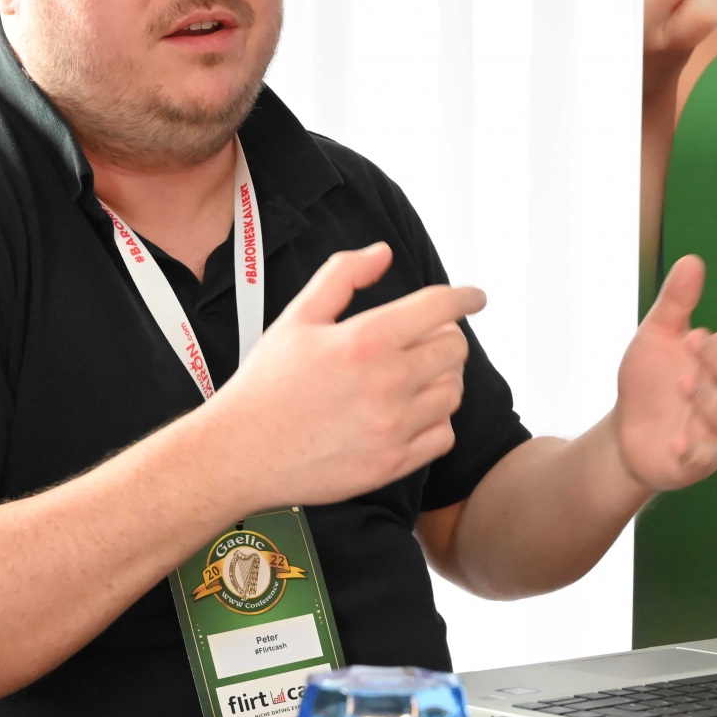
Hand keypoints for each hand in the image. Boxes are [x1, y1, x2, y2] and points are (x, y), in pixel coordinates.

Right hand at [211, 243, 484, 508]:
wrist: (241, 452)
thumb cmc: (266, 383)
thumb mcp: (297, 317)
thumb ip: (342, 275)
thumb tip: (383, 253)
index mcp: (365, 340)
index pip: (439, 307)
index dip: (465, 297)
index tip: (475, 297)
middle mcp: (387, 383)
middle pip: (454, 349)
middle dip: (447, 336)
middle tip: (427, 339)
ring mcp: (393, 427)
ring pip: (452, 393)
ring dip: (442, 379)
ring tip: (414, 375)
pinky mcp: (392, 463)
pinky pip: (443, 435)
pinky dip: (435, 421)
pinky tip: (409, 412)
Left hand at [613, 255, 716, 492]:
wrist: (626, 433)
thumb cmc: (651, 382)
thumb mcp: (655, 337)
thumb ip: (675, 303)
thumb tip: (691, 261)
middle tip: (694, 339)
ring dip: (708, 398)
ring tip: (684, 384)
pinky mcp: (702, 458)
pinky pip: (707, 455)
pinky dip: (695, 449)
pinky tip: (678, 441)